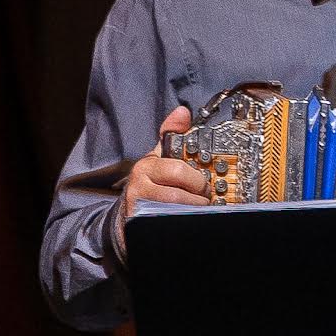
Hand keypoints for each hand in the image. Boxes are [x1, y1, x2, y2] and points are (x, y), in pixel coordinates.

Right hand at [112, 106, 211, 262]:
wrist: (131, 213)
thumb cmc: (151, 183)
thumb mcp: (160, 157)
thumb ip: (172, 135)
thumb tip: (182, 111)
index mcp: (148, 165)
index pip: (178, 170)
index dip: (197, 179)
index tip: (204, 183)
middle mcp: (139, 185)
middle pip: (181, 195)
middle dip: (199, 197)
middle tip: (204, 198)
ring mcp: (139, 207)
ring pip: (179, 211)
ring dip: (195, 211)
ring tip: (197, 208)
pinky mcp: (140, 224)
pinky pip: (172, 222)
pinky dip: (186, 221)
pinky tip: (188, 219)